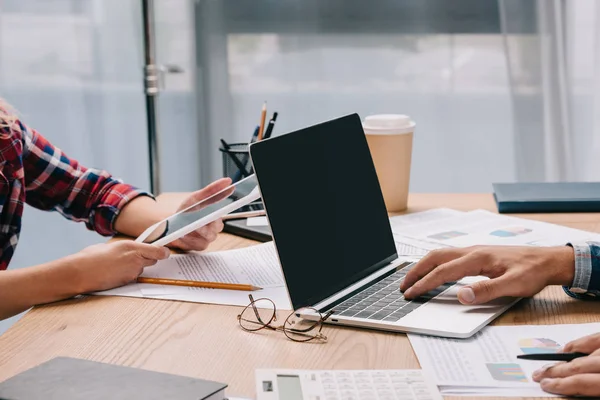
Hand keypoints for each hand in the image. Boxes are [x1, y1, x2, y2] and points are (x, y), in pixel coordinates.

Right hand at [72, 241, 169, 292]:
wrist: (80, 273)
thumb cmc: (90, 258)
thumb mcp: (111, 246)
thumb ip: (125, 248)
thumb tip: (131, 250)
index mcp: (131, 246)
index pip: (158, 251)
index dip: (163, 252)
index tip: (165, 252)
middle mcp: (135, 259)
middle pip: (152, 260)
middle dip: (146, 259)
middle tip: (133, 258)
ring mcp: (132, 272)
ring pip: (141, 269)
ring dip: (135, 268)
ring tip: (117, 267)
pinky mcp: (127, 282)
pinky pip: (133, 277)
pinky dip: (127, 275)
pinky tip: (115, 274)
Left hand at [167, 178, 232, 250]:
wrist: (172, 224)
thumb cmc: (186, 210)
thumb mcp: (197, 197)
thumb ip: (212, 190)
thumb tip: (227, 181)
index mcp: (216, 214)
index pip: (225, 212)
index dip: (226, 209)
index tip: (222, 209)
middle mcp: (215, 227)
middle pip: (218, 226)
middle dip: (207, 223)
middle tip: (198, 220)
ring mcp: (209, 237)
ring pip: (210, 236)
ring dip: (198, 231)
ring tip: (188, 227)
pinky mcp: (201, 246)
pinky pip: (201, 244)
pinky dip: (192, 239)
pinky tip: (184, 234)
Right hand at [399, 245, 574, 304]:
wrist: (547, 259)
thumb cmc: (532, 272)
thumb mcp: (514, 285)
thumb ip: (487, 290)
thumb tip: (462, 295)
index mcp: (477, 258)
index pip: (443, 271)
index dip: (425, 283)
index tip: (411, 294)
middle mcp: (471, 251)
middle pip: (435, 257)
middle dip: (416, 271)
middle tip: (402, 285)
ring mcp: (473, 251)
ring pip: (440, 254)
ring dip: (423, 266)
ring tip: (412, 279)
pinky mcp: (477, 254)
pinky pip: (449, 256)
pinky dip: (434, 264)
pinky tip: (435, 272)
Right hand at [533, 333, 599, 396]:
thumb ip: (595, 391)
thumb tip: (576, 390)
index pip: (580, 382)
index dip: (560, 384)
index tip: (546, 385)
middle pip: (576, 366)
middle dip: (554, 371)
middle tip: (539, 374)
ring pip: (581, 352)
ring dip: (562, 359)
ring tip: (549, 364)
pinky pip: (593, 339)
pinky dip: (576, 344)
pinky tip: (567, 349)